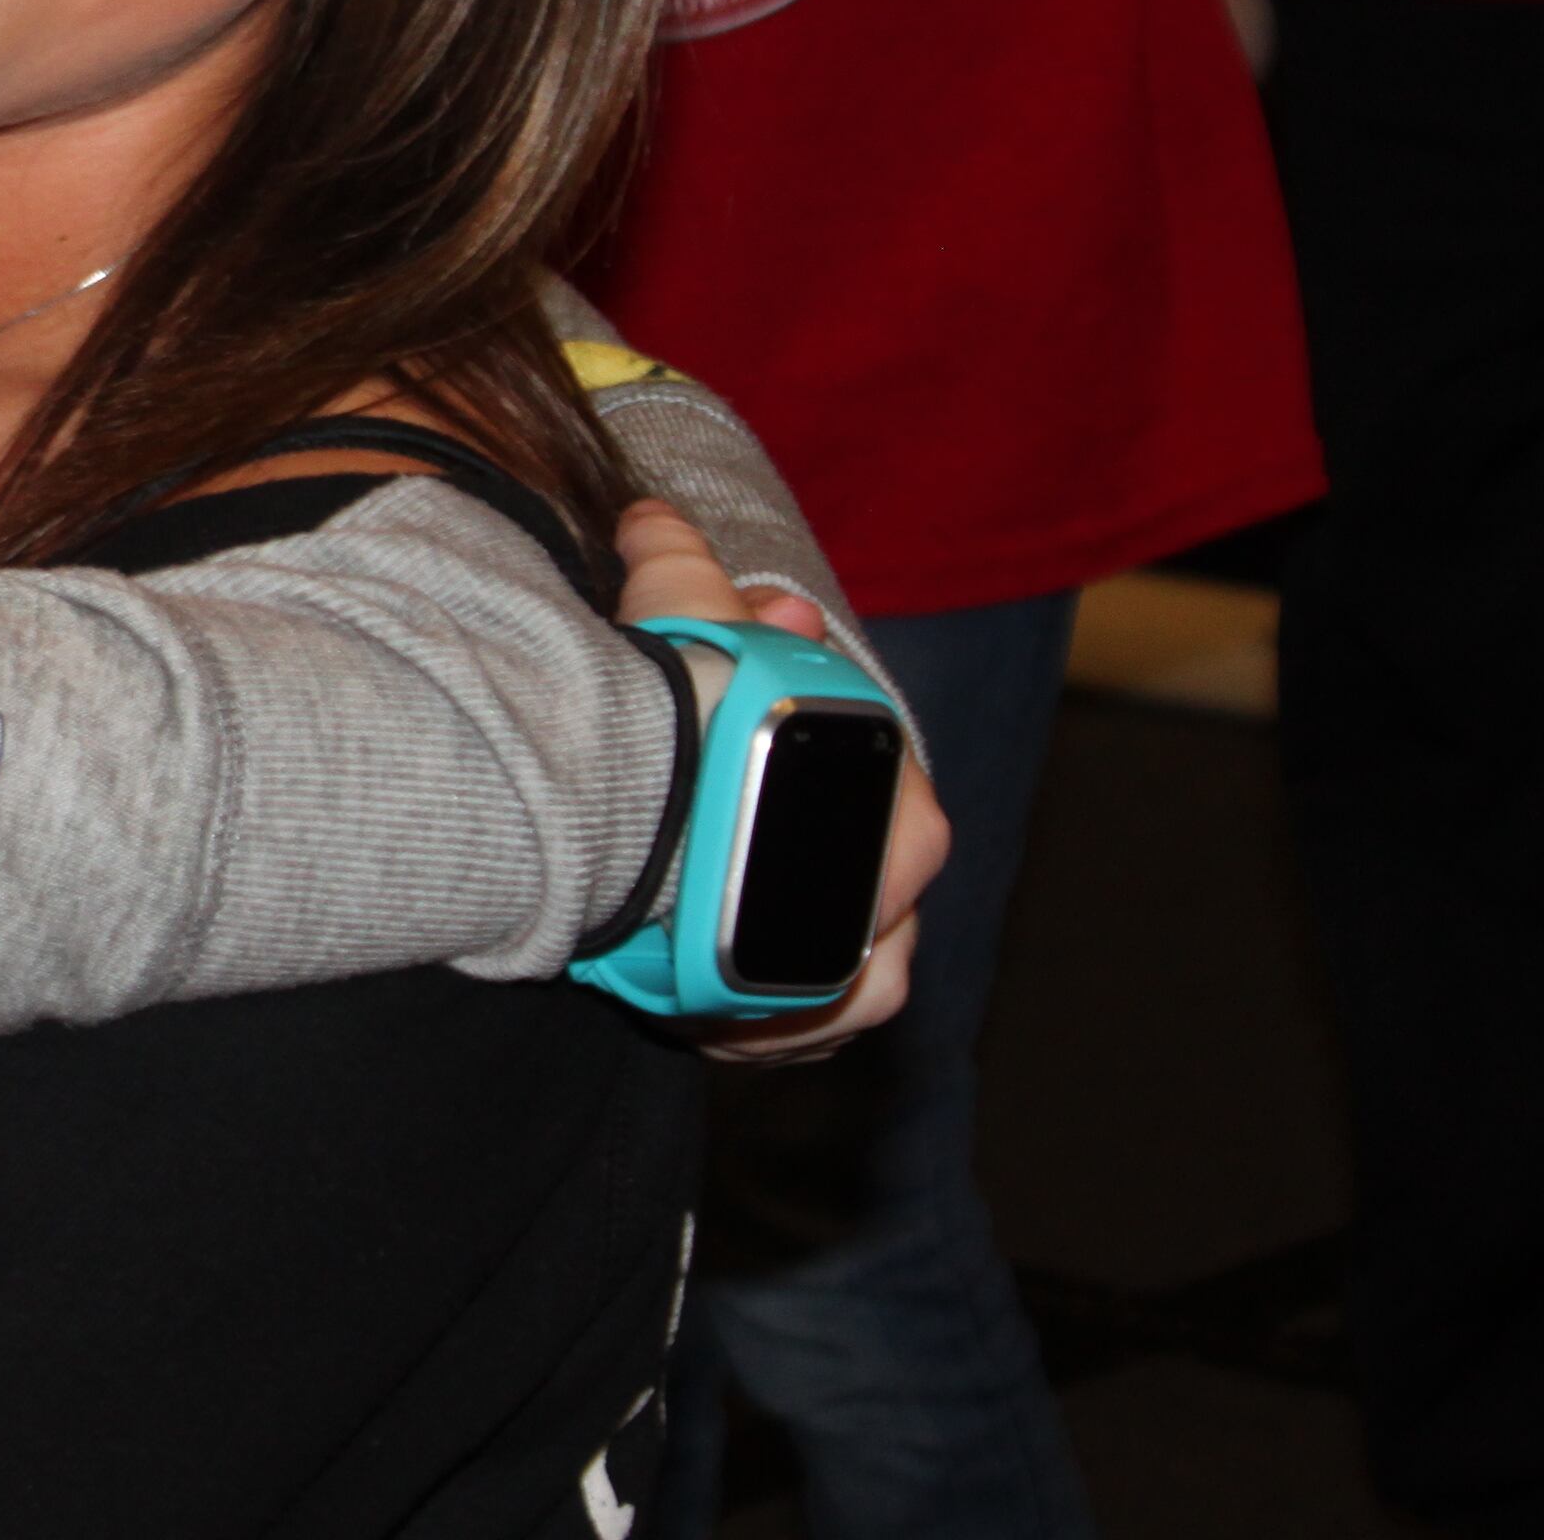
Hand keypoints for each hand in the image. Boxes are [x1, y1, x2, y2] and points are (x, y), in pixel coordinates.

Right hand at [609, 499, 949, 1064]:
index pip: (862, 770)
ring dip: (793, 935)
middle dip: (794, 845)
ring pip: (838, 950)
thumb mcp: (687, 606)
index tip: (734, 742)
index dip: (793, 748)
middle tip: (711, 829)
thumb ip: (678, 557)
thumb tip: (651, 517)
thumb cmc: (684, 717)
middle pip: (853, 866)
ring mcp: (863, 967)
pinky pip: (801, 1020)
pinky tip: (726, 989)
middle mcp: (903, 889)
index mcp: (904, 796)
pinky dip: (769, 1007)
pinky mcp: (812, 1026)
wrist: (639, 824)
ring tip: (714, 915)